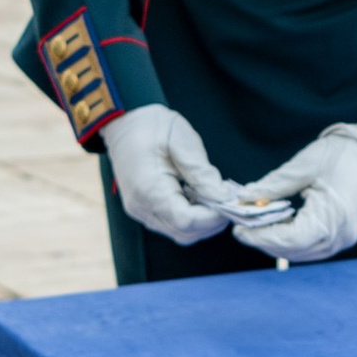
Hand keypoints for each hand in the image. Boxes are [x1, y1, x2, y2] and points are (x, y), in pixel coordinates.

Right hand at [103, 104, 243, 247]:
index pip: (186, 221)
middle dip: (211, 222)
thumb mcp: (182, 142)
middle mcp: (141, 207)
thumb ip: (202, 173)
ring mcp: (141, 211)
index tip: (231, 202)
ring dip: (203, 221)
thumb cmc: (152, 127)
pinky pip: (172, 224)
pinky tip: (201, 197)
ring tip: (215, 197)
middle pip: (184, 233)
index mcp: (148, 189)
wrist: (125, 123)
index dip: (213, 217)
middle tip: (228, 200)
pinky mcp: (144, 210)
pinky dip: (191, 217)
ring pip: (179, 232)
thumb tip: (225, 197)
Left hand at [229, 122, 356, 262]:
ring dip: (277, 242)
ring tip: (257, 226)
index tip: (239, 230)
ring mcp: (343, 239)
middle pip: (292, 251)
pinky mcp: (343, 236)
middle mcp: (339, 236)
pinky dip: (291, 240)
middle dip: (264, 241)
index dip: (260, 238)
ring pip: (301, 253)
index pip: (288, 240)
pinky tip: (278, 225)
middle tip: (242, 227)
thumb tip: (244, 198)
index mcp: (332, 218)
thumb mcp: (303, 166)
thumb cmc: (343, 154)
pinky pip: (311, 246)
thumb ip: (273, 186)